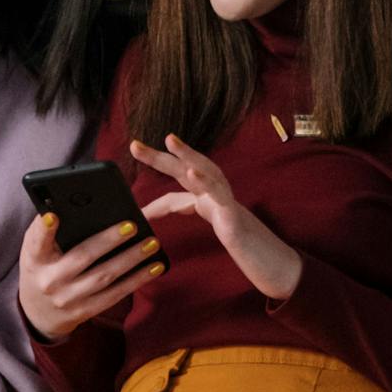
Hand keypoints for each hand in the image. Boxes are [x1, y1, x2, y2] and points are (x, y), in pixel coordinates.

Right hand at [18, 207, 164, 342]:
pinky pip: (115, 295)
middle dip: (108, 241)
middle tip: (132, 225)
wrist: (38, 313)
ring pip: (104, 277)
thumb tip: (81, 205)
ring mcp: (68, 299)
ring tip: (152, 243)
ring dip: (131, 259)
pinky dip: (136, 280)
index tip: (52, 215)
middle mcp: (50, 281)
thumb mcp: (35, 250)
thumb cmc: (42, 268)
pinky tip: (154, 267)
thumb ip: (49, 231)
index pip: (36, 242)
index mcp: (34, 259)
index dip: (44, 229)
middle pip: (82, 257)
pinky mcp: (85, 311)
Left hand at [129, 135, 303, 304]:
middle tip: (134, 145)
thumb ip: (177, 206)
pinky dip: (204, 180)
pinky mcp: (230, 209)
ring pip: (204, 170)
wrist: (257, 249)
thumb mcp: (198, 213)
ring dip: (186, 155)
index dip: (154, 171)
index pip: (174, 181)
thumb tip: (143, 209)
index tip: (134, 159)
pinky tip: (190, 171)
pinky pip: (216, 192)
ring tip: (170, 141)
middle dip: (160, 156)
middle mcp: (212, 187)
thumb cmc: (229, 230)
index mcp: (202, 189)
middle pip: (183, 167)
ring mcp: (222, 196)